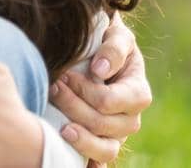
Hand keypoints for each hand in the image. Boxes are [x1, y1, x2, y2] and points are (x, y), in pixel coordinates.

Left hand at [48, 15, 148, 165]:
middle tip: (52, 88)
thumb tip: (101, 70)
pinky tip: (69, 154)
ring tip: (60, 127)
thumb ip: (114, 48)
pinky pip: (99, 161)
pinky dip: (87, 162)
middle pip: (103, 124)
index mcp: (138, 92)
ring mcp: (118, 134)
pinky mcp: (103, 142)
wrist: (99, 50)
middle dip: (74, 107)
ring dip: (80, 138)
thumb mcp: (117, 35)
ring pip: (104, 149)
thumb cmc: (108, 40)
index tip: (64, 75)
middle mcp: (131, 118)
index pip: (111, 102)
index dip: (85, 91)